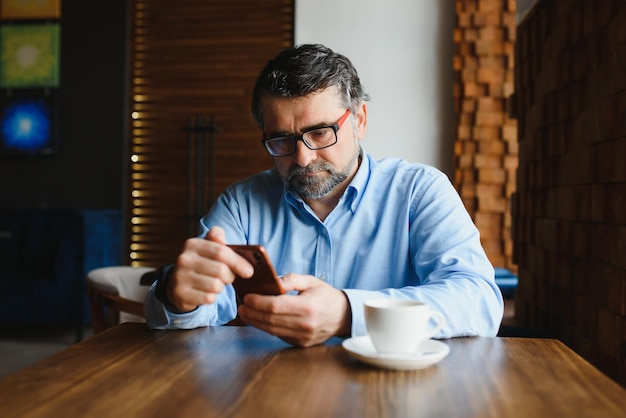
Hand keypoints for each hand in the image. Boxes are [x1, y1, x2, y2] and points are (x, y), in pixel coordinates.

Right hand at [166, 226, 253, 311]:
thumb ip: (217, 240)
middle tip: (228, 277)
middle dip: (230, 276)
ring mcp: (180, 277)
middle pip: (221, 271)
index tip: (249, 271)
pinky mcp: (180, 294)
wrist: (177, 284)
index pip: (221, 252)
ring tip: (215, 284)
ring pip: (216, 286)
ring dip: (220, 287)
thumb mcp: (208, 248)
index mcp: (192, 244)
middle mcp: (184, 259)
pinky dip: (212, 297)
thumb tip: (221, 235)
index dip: (238, 262)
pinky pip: (208, 298)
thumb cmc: (201, 264)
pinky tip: (206, 292)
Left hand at [237, 273, 351, 346]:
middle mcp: (305, 325)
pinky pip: (279, 335)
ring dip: (256, 322)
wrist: (344, 316)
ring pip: (272, 330)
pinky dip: (266, 327)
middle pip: (270, 319)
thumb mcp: (311, 281)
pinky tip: (259, 320)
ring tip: (245, 313)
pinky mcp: (301, 344)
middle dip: (252, 312)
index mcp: (307, 307)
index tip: (247, 297)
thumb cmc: (326, 296)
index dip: (258, 302)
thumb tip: (272, 281)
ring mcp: (303, 337)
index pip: (275, 306)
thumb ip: (291, 280)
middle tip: (241, 306)